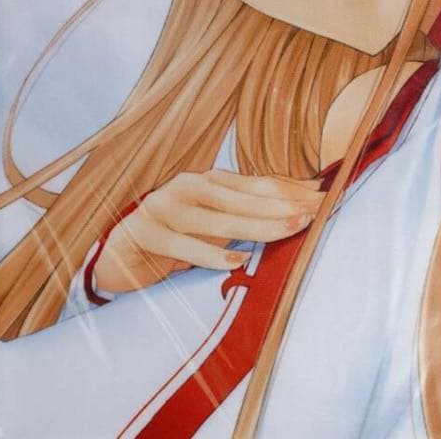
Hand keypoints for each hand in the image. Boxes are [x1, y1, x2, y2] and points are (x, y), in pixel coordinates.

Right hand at [93, 169, 322, 293]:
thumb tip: (300, 206)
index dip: (292, 190)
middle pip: (246, 198)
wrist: (116, 251)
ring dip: (259, 226)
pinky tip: (236, 261)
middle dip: (284, 206)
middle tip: (316, 214)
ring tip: (289, 230)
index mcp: (209, 179)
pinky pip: (186, 246)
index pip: (259, 183)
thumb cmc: (175, 234)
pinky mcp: (147, 233)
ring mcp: (167, 207)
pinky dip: (213, 255)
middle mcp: (190, 186)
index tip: (325, 198)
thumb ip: (246, 212)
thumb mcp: (213, 220)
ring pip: (221, 219)